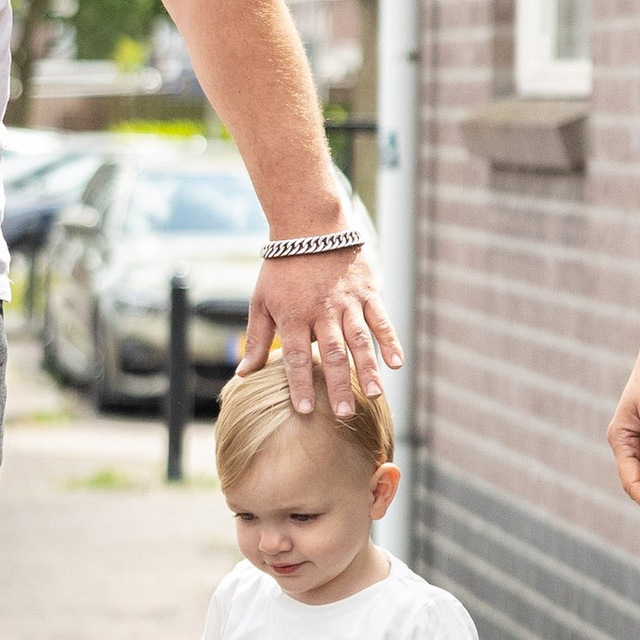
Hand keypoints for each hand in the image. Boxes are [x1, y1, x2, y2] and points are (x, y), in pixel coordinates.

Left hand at [239, 241, 399, 420]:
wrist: (309, 225)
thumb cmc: (281, 268)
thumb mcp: (261, 302)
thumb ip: (256, 340)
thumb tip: (243, 374)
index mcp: (293, 315)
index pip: (295, 357)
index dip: (300, 384)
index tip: (306, 410)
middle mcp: (321, 311)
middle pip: (330, 353)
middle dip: (337, 385)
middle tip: (344, 414)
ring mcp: (347, 301)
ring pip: (359, 340)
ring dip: (367, 368)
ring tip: (374, 394)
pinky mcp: (367, 292)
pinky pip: (380, 319)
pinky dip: (389, 340)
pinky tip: (396, 363)